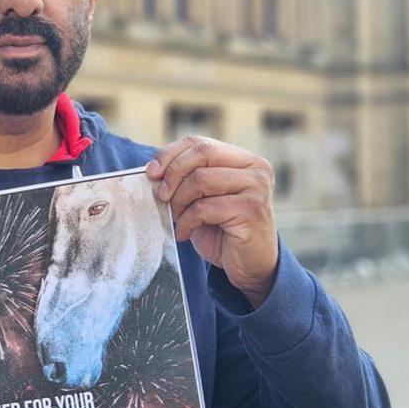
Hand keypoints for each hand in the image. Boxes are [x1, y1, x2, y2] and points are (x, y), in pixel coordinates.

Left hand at [147, 136, 278, 308]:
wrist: (250, 265)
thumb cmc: (223, 230)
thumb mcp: (205, 197)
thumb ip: (189, 178)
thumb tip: (154, 169)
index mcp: (243, 158)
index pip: (199, 142)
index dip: (170, 154)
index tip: (151, 173)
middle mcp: (255, 167)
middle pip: (201, 153)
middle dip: (173, 174)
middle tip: (161, 196)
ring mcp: (256, 187)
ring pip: (200, 180)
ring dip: (179, 202)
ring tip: (178, 218)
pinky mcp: (251, 210)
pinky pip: (204, 207)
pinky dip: (187, 221)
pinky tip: (185, 233)